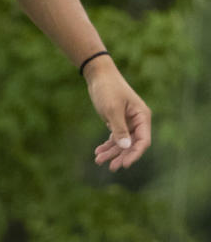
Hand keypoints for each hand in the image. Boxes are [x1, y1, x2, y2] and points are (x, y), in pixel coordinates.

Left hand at [85, 56, 151, 171]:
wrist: (98, 74)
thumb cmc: (108, 89)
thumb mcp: (112, 109)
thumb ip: (119, 129)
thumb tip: (126, 148)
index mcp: (142, 117)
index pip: (143, 141)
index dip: (134, 154)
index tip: (124, 164)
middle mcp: (137, 121)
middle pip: (132, 144)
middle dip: (121, 156)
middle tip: (111, 167)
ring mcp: (128, 122)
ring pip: (122, 142)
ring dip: (112, 152)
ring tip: (98, 161)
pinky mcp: (117, 121)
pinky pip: (114, 137)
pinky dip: (107, 145)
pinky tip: (98, 152)